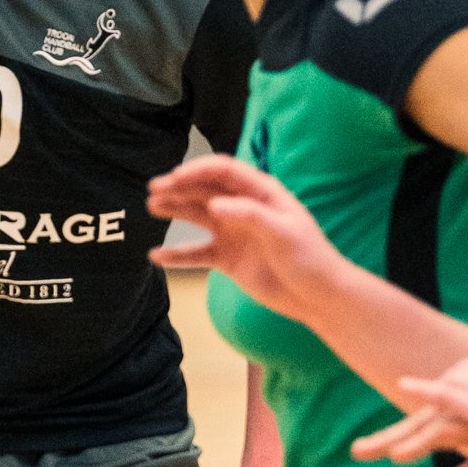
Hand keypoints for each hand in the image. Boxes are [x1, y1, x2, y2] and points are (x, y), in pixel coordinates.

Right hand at [149, 154, 337, 316]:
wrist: (317, 296)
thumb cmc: (309, 258)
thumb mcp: (283, 232)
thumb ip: (249, 216)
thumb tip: (214, 205)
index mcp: (261, 193)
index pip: (224, 172)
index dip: (199, 170)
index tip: (176, 177)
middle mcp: (243, 208)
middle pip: (205, 191)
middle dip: (179, 187)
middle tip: (154, 189)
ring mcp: (233, 233)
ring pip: (197, 216)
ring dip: (175, 210)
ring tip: (151, 207)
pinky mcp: (227, 259)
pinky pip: (197, 254)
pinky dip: (177, 255)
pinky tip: (157, 256)